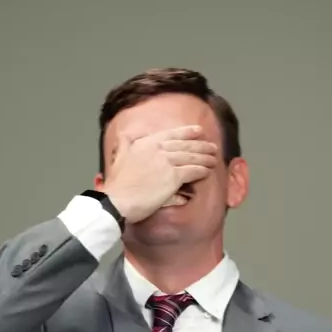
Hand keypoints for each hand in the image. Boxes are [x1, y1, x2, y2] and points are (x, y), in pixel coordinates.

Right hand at [102, 125, 217, 222]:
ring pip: (192, 156)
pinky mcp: (172, 177)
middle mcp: (158, 148)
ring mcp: (166, 162)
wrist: (117, 200)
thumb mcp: (118, 156)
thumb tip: (124, 137)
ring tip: (214, 159)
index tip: (198, 131)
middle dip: (202, 145)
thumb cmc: (117, 184)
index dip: (188, 132)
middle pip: (186, 144)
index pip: (172, 134)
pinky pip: (192, 170)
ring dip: (205, 158)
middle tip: (212, 147)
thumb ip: (124, 144)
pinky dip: (201, 170)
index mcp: (146, 142)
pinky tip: (207, 172)